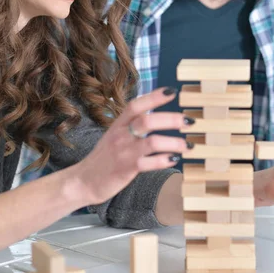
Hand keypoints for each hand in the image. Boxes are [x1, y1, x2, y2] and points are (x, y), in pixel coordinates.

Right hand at [75, 87, 192, 204]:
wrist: (84, 181)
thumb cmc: (105, 157)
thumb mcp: (115, 136)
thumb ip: (132, 125)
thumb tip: (155, 116)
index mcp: (118, 124)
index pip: (136, 105)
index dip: (154, 97)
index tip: (173, 92)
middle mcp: (121, 135)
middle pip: (147, 121)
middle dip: (171, 119)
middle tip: (189, 121)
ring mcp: (123, 152)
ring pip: (151, 142)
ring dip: (173, 142)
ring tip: (187, 146)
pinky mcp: (126, 169)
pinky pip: (148, 163)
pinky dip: (164, 160)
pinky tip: (174, 159)